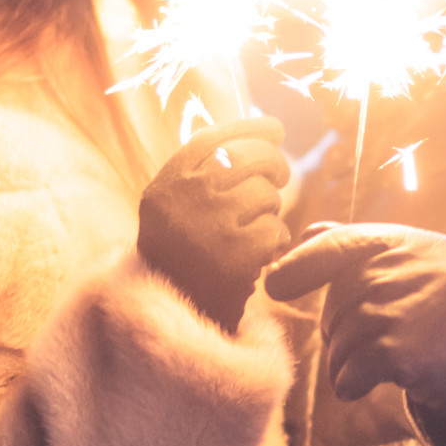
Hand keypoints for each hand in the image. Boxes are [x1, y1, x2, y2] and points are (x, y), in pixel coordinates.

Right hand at [137, 118, 291, 331]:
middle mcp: (184, 200)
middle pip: (249, 158)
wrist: (172, 318)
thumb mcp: (176, 209)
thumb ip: (205, 173)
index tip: (275, 127)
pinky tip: (262, 253)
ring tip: (256, 228)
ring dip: (271, 210)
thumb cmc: (184, 257)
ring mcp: (209, 227)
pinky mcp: (234, 257)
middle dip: (274, 165)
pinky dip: (276, 241)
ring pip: (267, 195)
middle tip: (279, 178)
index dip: (248, 128)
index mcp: (166, 185)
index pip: (213, 139)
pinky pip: (275, 230)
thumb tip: (264, 132)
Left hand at [265, 224, 445, 439]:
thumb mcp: (410, 267)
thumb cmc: (440, 308)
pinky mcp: (408, 353)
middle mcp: (413, 270)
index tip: (273, 284)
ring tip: (378, 362)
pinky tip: (370, 384)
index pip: (343, 245)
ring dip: (345, 361)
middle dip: (340, 328)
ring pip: (341, 340)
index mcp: (411, 243)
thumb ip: (358, 248)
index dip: (301, 264)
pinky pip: (349, 371)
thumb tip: (306, 232)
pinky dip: (350, 384)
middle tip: (374, 340)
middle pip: (338, 301)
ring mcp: (412, 310)